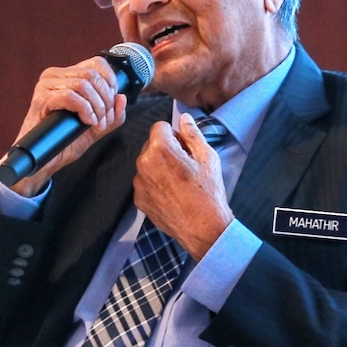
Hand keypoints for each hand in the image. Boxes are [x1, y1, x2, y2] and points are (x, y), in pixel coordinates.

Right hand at [3, 55, 127, 196]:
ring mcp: (45, 86)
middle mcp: (54, 76)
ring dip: (97, 107)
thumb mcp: (96, 126)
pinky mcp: (41, 100)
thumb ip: (112, 114)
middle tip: (105, 120)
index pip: (97, 63)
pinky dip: (85, 110)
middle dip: (105, 99)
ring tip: (97, 124)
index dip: (111, 81)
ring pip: (83, 85)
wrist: (44, 160)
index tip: (112, 102)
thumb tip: (121, 98)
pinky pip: (71, 96)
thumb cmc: (65, 141)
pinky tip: (87, 121)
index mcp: (67, 75)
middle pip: (92, 75)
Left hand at [133, 113, 233, 260]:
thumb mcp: (207, 157)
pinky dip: (155, 184)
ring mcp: (139, 183)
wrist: (202, 229)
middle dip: (165, 149)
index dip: (175, 135)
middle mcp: (143, 163)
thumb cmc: (208, 191)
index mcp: (160, 149)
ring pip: (147, 163)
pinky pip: (144, 182)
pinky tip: (171, 194)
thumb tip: (184, 118)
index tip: (185, 148)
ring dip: (159, 166)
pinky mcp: (138, 199)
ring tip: (178, 182)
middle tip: (184, 165)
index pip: (160, 127)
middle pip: (151, 144)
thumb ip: (192, 134)